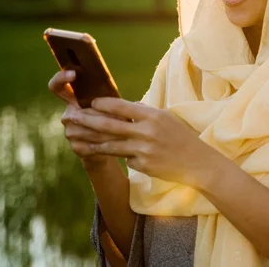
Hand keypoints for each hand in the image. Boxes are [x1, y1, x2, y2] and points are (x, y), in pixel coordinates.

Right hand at [48, 70, 119, 169]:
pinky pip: (91, 143)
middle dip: (101, 115)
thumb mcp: (112, 105)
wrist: (110, 146)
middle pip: (81, 112)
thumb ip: (112, 99)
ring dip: (107, 130)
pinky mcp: (76, 147)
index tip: (73, 73)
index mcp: (73, 99)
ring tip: (124, 130)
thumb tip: (130, 102)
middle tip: (121, 117)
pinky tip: (117, 143)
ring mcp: (70, 132)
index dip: (61, 78)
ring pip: (88, 129)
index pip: (57, 86)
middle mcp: (68, 115)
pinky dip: (105, 143)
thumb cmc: (113, 118)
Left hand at [66, 98, 227, 188]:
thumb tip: (122, 107)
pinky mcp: (142, 166)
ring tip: (76, 139)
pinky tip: (120, 154)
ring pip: (110, 145)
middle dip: (87, 121)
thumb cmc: (181, 136)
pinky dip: (121, 156)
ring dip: (91, 142)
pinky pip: (125, 159)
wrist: (198, 163)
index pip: (121, 106)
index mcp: (152, 115)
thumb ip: (143, 113)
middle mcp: (146, 132)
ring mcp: (143, 151)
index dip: (103, 104)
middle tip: (70, 117)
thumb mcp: (165, 118)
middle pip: (109, 126)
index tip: (90, 103)